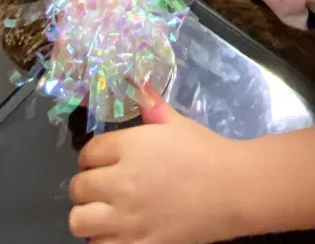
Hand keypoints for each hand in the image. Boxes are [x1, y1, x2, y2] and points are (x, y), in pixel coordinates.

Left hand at [68, 88, 248, 243]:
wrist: (236, 188)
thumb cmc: (208, 152)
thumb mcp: (178, 124)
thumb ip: (152, 105)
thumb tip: (137, 85)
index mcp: (130, 147)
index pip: (88, 152)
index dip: (93, 156)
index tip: (103, 162)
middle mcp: (121, 182)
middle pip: (78, 187)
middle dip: (88, 186)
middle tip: (105, 187)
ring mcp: (127, 218)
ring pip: (79, 220)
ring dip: (89, 216)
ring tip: (104, 213)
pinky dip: (104, 241)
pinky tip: (118, 233)